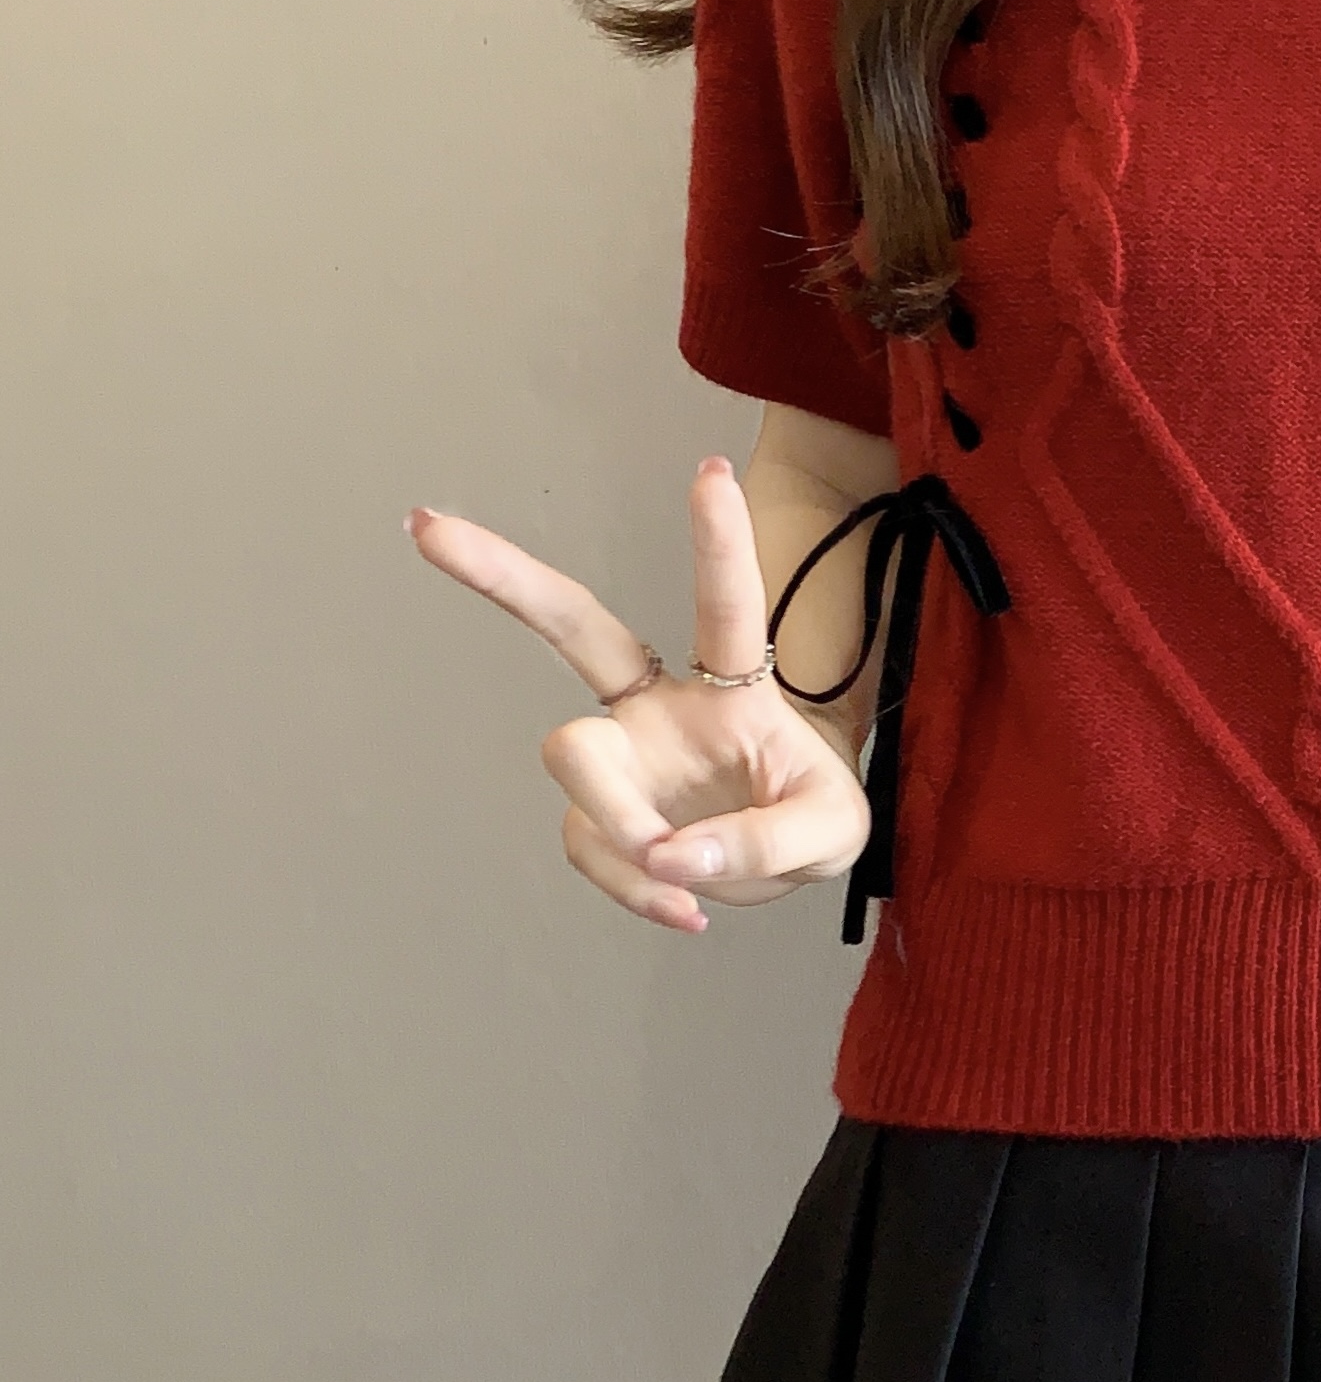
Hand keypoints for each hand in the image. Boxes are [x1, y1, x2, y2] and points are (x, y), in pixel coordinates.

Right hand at [407, 455, 871, 931]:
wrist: (784, 860)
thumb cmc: (810, 816)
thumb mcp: (832, 834)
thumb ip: (768, 841)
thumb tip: (672, 856)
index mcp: (734, 684)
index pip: (727, 607)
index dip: (719, 543)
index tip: (712, 471)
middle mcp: (659, 702)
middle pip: (573, 627)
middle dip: (503, 572)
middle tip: (428, 527)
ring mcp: (620, 755)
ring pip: (575, 763)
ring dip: (622, 826)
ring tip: (680, 878)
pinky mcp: (599, 815)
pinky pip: (592, 849)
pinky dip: (635, 889)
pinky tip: (683, 911)